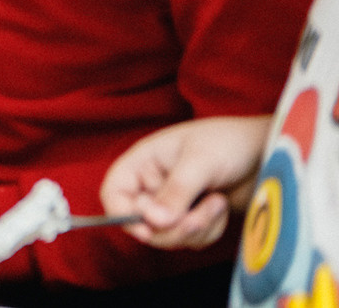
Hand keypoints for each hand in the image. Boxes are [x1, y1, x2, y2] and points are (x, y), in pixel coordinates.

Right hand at [101, 115, 267, 249]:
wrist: (266, 152)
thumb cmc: (229, 143)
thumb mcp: (200, 162)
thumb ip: (176, 192)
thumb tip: (153, 222)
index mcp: (143, 162)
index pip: (114, 194)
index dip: (122, 215)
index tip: (147, 230)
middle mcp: (153, 185)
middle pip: (142, 222)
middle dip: (173, 226)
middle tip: (200, 216)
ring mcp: (174, 203)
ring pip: (168, 234)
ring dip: (196, 227)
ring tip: (218, 203)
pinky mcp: (195, 217)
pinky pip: (191, 238)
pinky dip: (209, 231)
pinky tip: (222, 208)